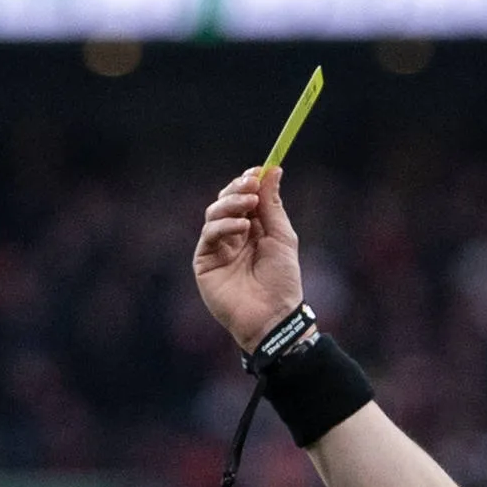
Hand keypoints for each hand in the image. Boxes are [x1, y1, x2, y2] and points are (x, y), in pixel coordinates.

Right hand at [193, 166, 306, 347]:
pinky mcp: (205, 262)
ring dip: (231, 203)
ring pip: (214, 213)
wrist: (274, 315)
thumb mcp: (282, 237)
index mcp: (252, 230)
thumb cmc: (282, 281)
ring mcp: (217, 249)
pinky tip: (242, 227)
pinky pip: (209, 234)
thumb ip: (272, 206)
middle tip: (252, 183)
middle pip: (226, 202)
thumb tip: (272, 170)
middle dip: (238, 188)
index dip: (248, 182)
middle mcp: (232, 237)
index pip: (244, 198)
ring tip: (249, 204)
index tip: (258, 170)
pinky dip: (224, 225)